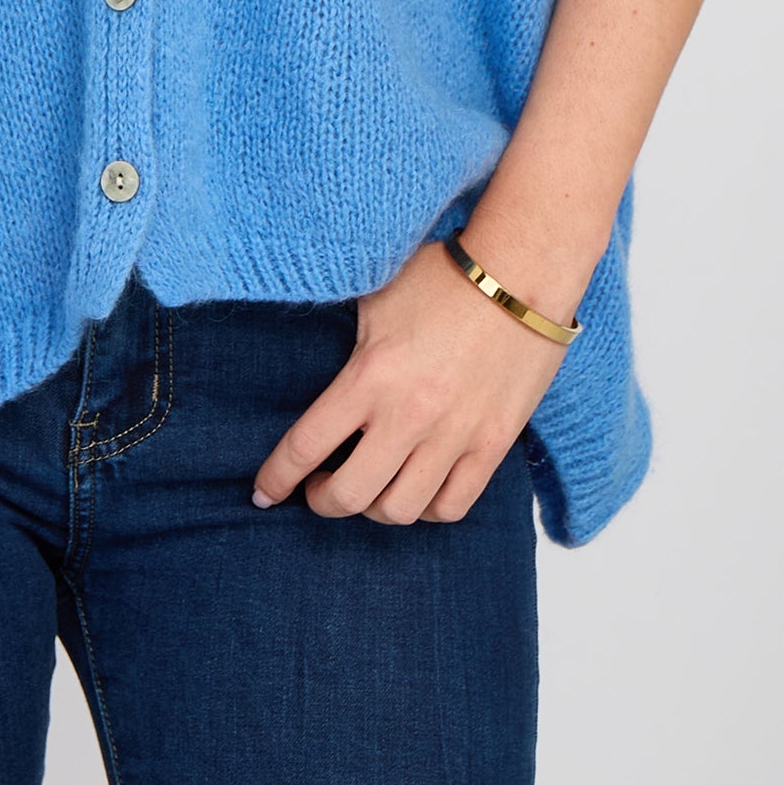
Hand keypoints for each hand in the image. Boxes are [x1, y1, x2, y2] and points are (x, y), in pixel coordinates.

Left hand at [252, 235, 575, 524]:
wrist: (521, 273)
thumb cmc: (443, 277)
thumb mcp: (374, 301)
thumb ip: (343, 345)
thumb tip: (310, 366)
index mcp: (369, 377)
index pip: (305, 447)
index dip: (275, 478)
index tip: (262, 492)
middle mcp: (408, 416)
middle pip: (348, 496)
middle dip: (320, 501)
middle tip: (317, 488)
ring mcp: (453, 436)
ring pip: (399, 511)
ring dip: (372, 508)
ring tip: (367, 487)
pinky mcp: (492, 444)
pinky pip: (451, 506)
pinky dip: (426, 510)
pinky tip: (415, 489)